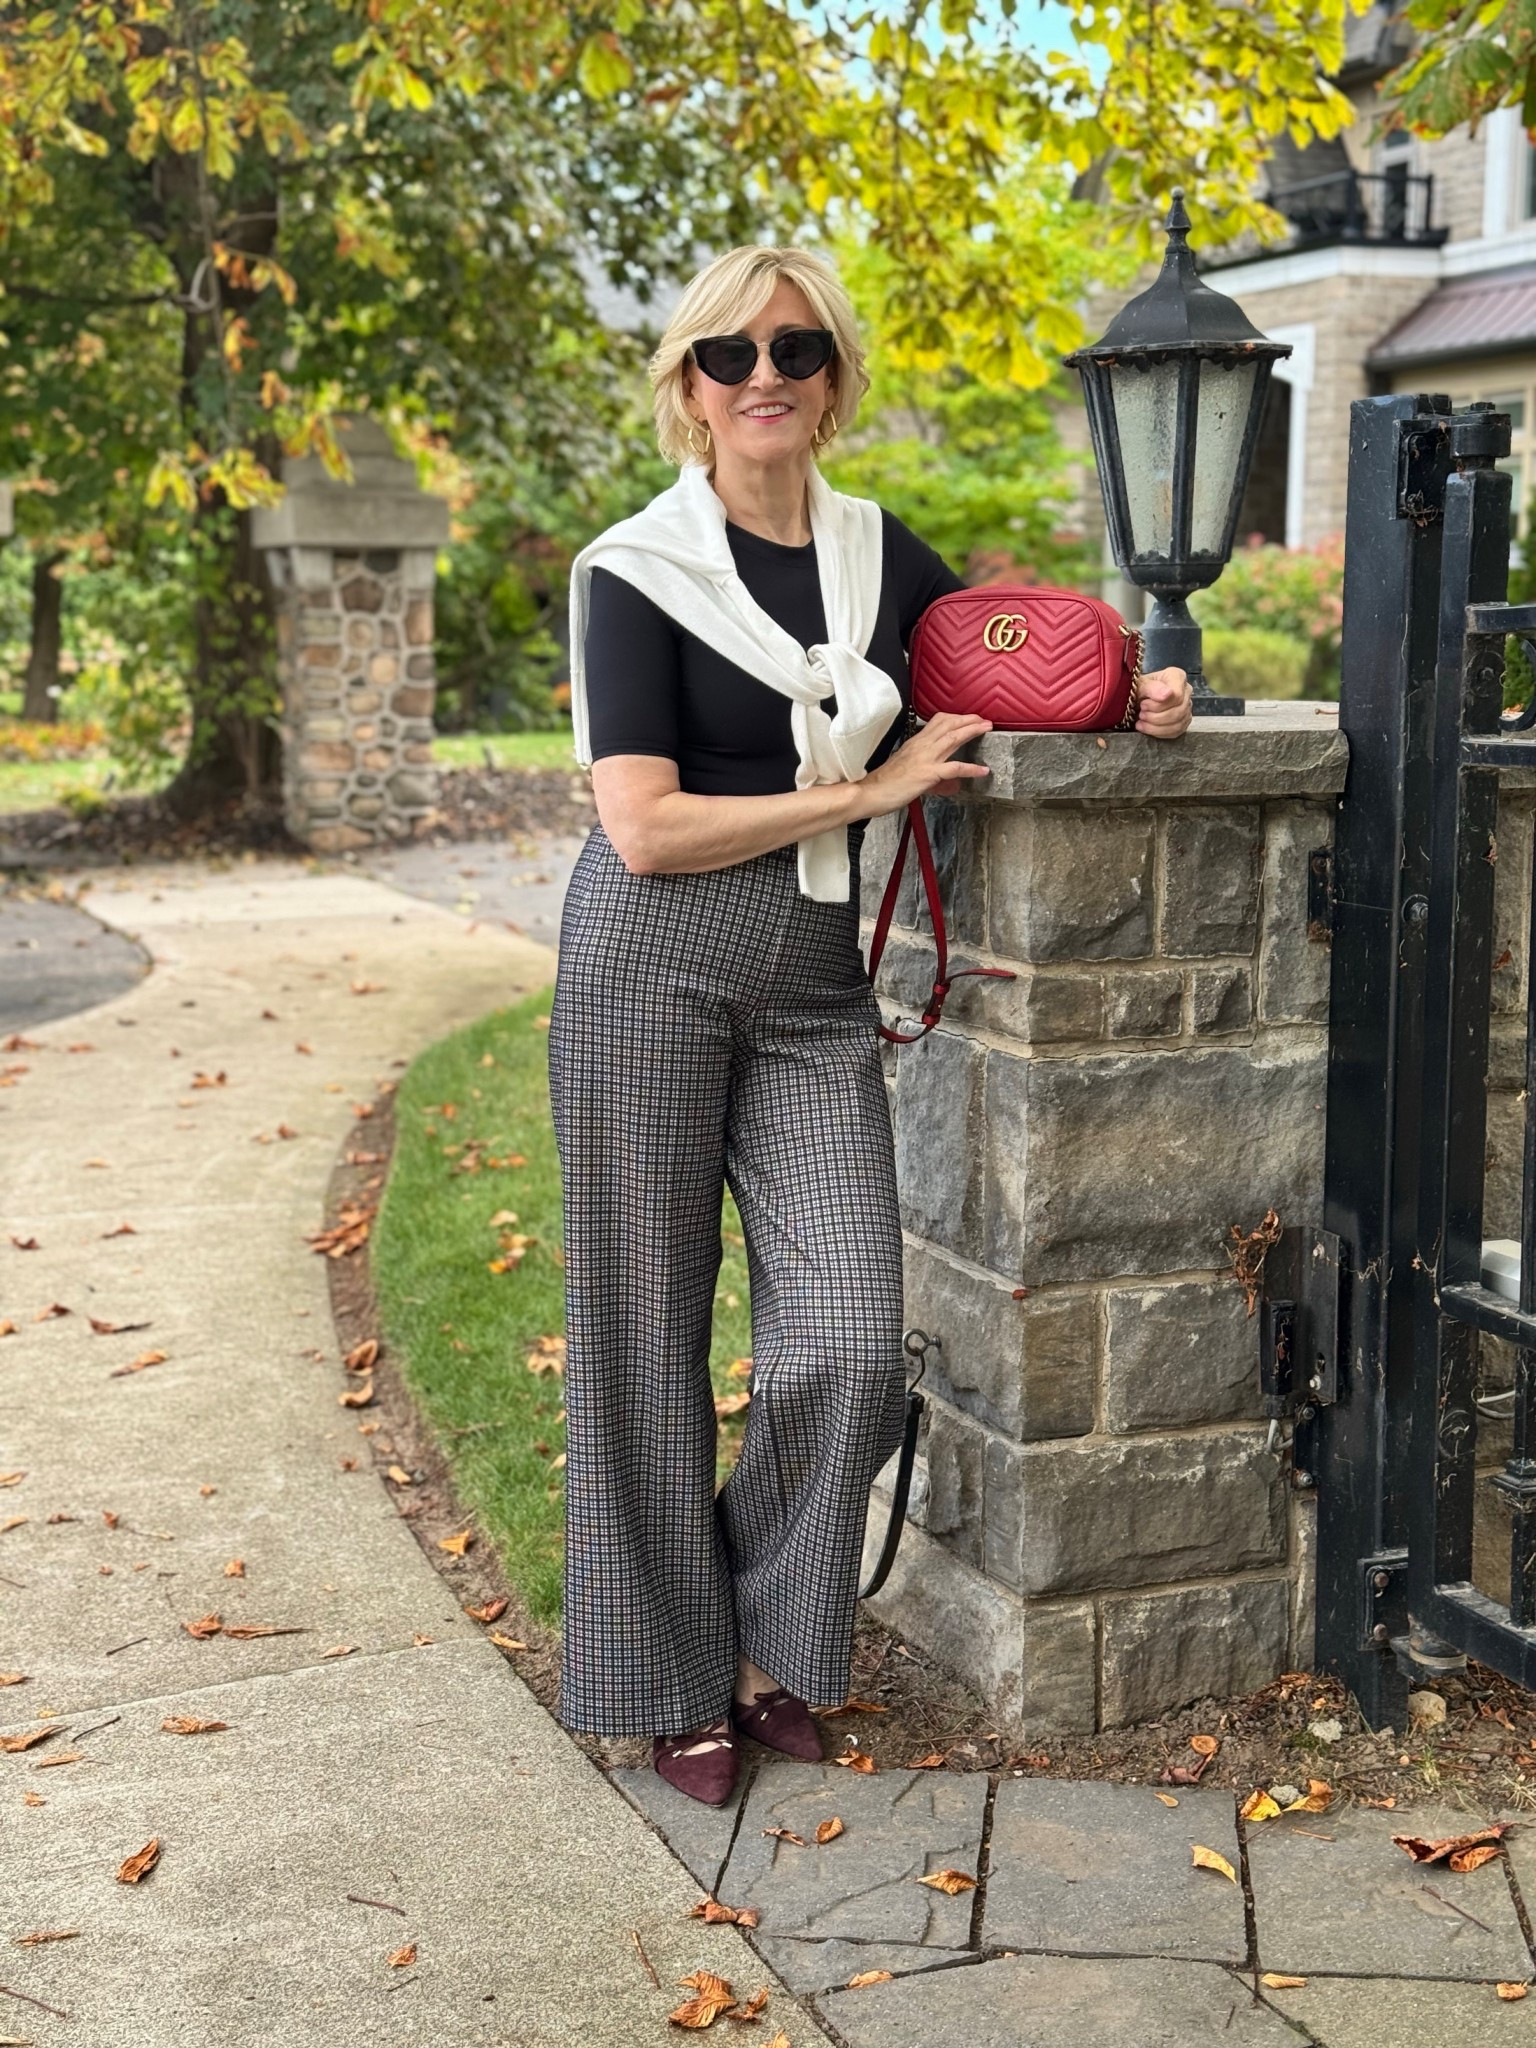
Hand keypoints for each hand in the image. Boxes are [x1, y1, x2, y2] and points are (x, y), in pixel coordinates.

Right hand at [860, 711, 992, 817]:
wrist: (869, 793)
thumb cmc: (883, 783)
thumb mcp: (903, 765)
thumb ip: (921, 764)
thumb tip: (935, 771)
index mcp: (915, 743)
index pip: (938, 722)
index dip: (955, 717)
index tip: (968, 717)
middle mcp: (921, 746)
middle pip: (949, 725)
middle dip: (969, 720)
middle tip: (984, 720)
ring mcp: (925, 759)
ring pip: (953, 739)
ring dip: (972, 732)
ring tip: (987, 729)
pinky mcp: (927, 774)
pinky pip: (954, 768)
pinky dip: (971, 769)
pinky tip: (982, 770)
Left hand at [1135, 666, 1191, 738]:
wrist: (1138, 698)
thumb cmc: (1140, 689)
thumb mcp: (1140, 685)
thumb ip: (1152, 688)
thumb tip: (1166, 694)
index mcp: (1177, 676)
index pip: (1177, 695)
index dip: (1159, 704)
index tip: (1143, 704)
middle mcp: (1186, 690)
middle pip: (1178, 710)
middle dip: (1156, 716)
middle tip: (1141, 713)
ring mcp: (1187, 707)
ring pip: (1178, 723)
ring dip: (1156, 726)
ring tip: (1142, 720)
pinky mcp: (1184, 721)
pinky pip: (1176, 731)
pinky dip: (1159, 732)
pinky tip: (1147, 727)